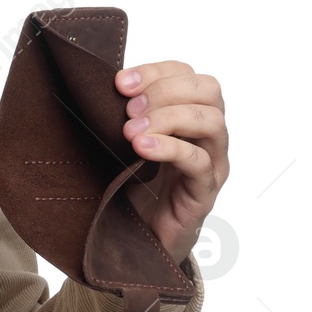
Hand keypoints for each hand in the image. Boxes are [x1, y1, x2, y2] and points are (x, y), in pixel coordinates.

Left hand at [115, 62, 229, 267]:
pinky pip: (201, 163)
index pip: (188, 74)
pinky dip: (171, 148)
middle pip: (209, 90)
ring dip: (168, 118)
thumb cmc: (132, 185)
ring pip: (212, 122)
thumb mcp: (124, 141)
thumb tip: (100, 83)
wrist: (137, 239)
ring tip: (132, 132)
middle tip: (129, 110)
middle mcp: (207, 136)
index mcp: (189, 116)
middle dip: (165, 90)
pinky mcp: (204, 193)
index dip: (155, 72)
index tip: (119, 83)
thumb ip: (123, 114)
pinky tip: (143, 149)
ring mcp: (212, 164)